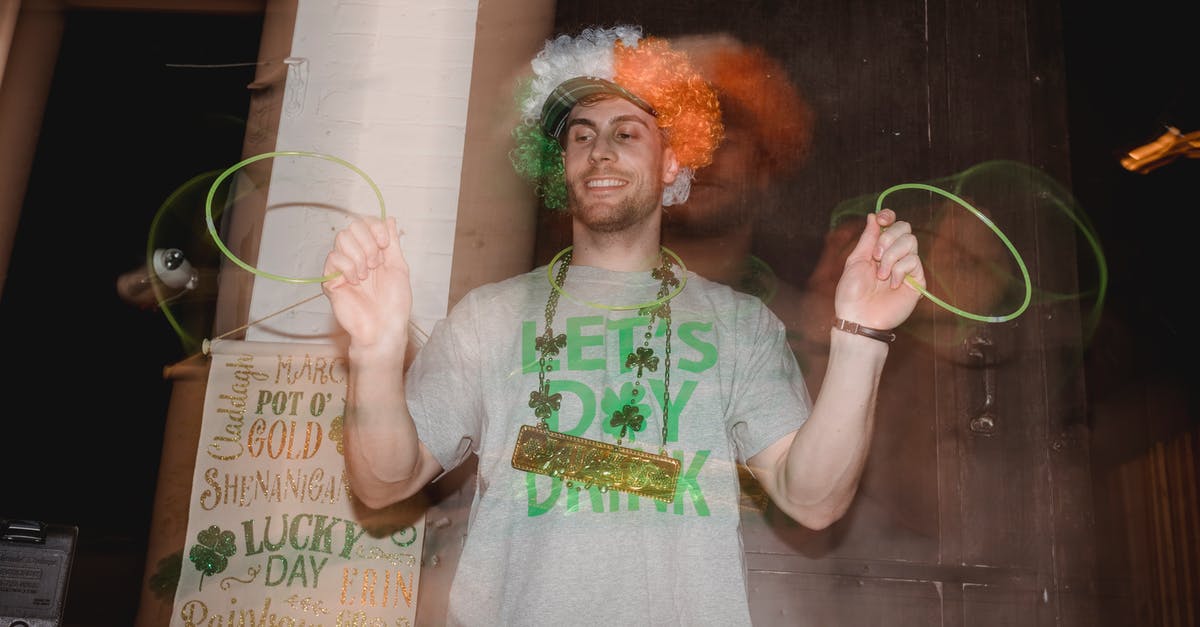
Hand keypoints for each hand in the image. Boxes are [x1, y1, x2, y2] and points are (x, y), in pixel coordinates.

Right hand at [321, 216, 412, 350]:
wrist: (383, 327)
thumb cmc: (394, 304)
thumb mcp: (399, 268)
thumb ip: (393, 243)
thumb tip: (389, 218)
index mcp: (374, 252)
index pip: (366, 223)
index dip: (375, 228)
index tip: (385, 244)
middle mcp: (357, 256)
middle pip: (352, 227)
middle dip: (368, 243)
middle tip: (375, 265)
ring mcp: (343, 267)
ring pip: (342, 239)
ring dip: (359, 256)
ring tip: (366, 276)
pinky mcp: (330, 279)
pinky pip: (333, 258)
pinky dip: (348, 268)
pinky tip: (355, 283)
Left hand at [834, 209, 924, 329]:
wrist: (859, 317)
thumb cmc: (852, 292)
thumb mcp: (856, 260)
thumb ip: (868, 238)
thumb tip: (874, 215)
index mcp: (878, 248)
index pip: (892, 223)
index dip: (889, 216)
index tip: (882, 220)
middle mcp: (894, 254)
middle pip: (905, 228)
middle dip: (888, 238)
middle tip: (875, 257)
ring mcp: (906, 266)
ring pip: (910, 242)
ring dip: (891, 256)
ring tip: (881, 276)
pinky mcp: (917, 279)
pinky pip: (914, 261)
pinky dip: (900, 270)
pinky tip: (891, 284)